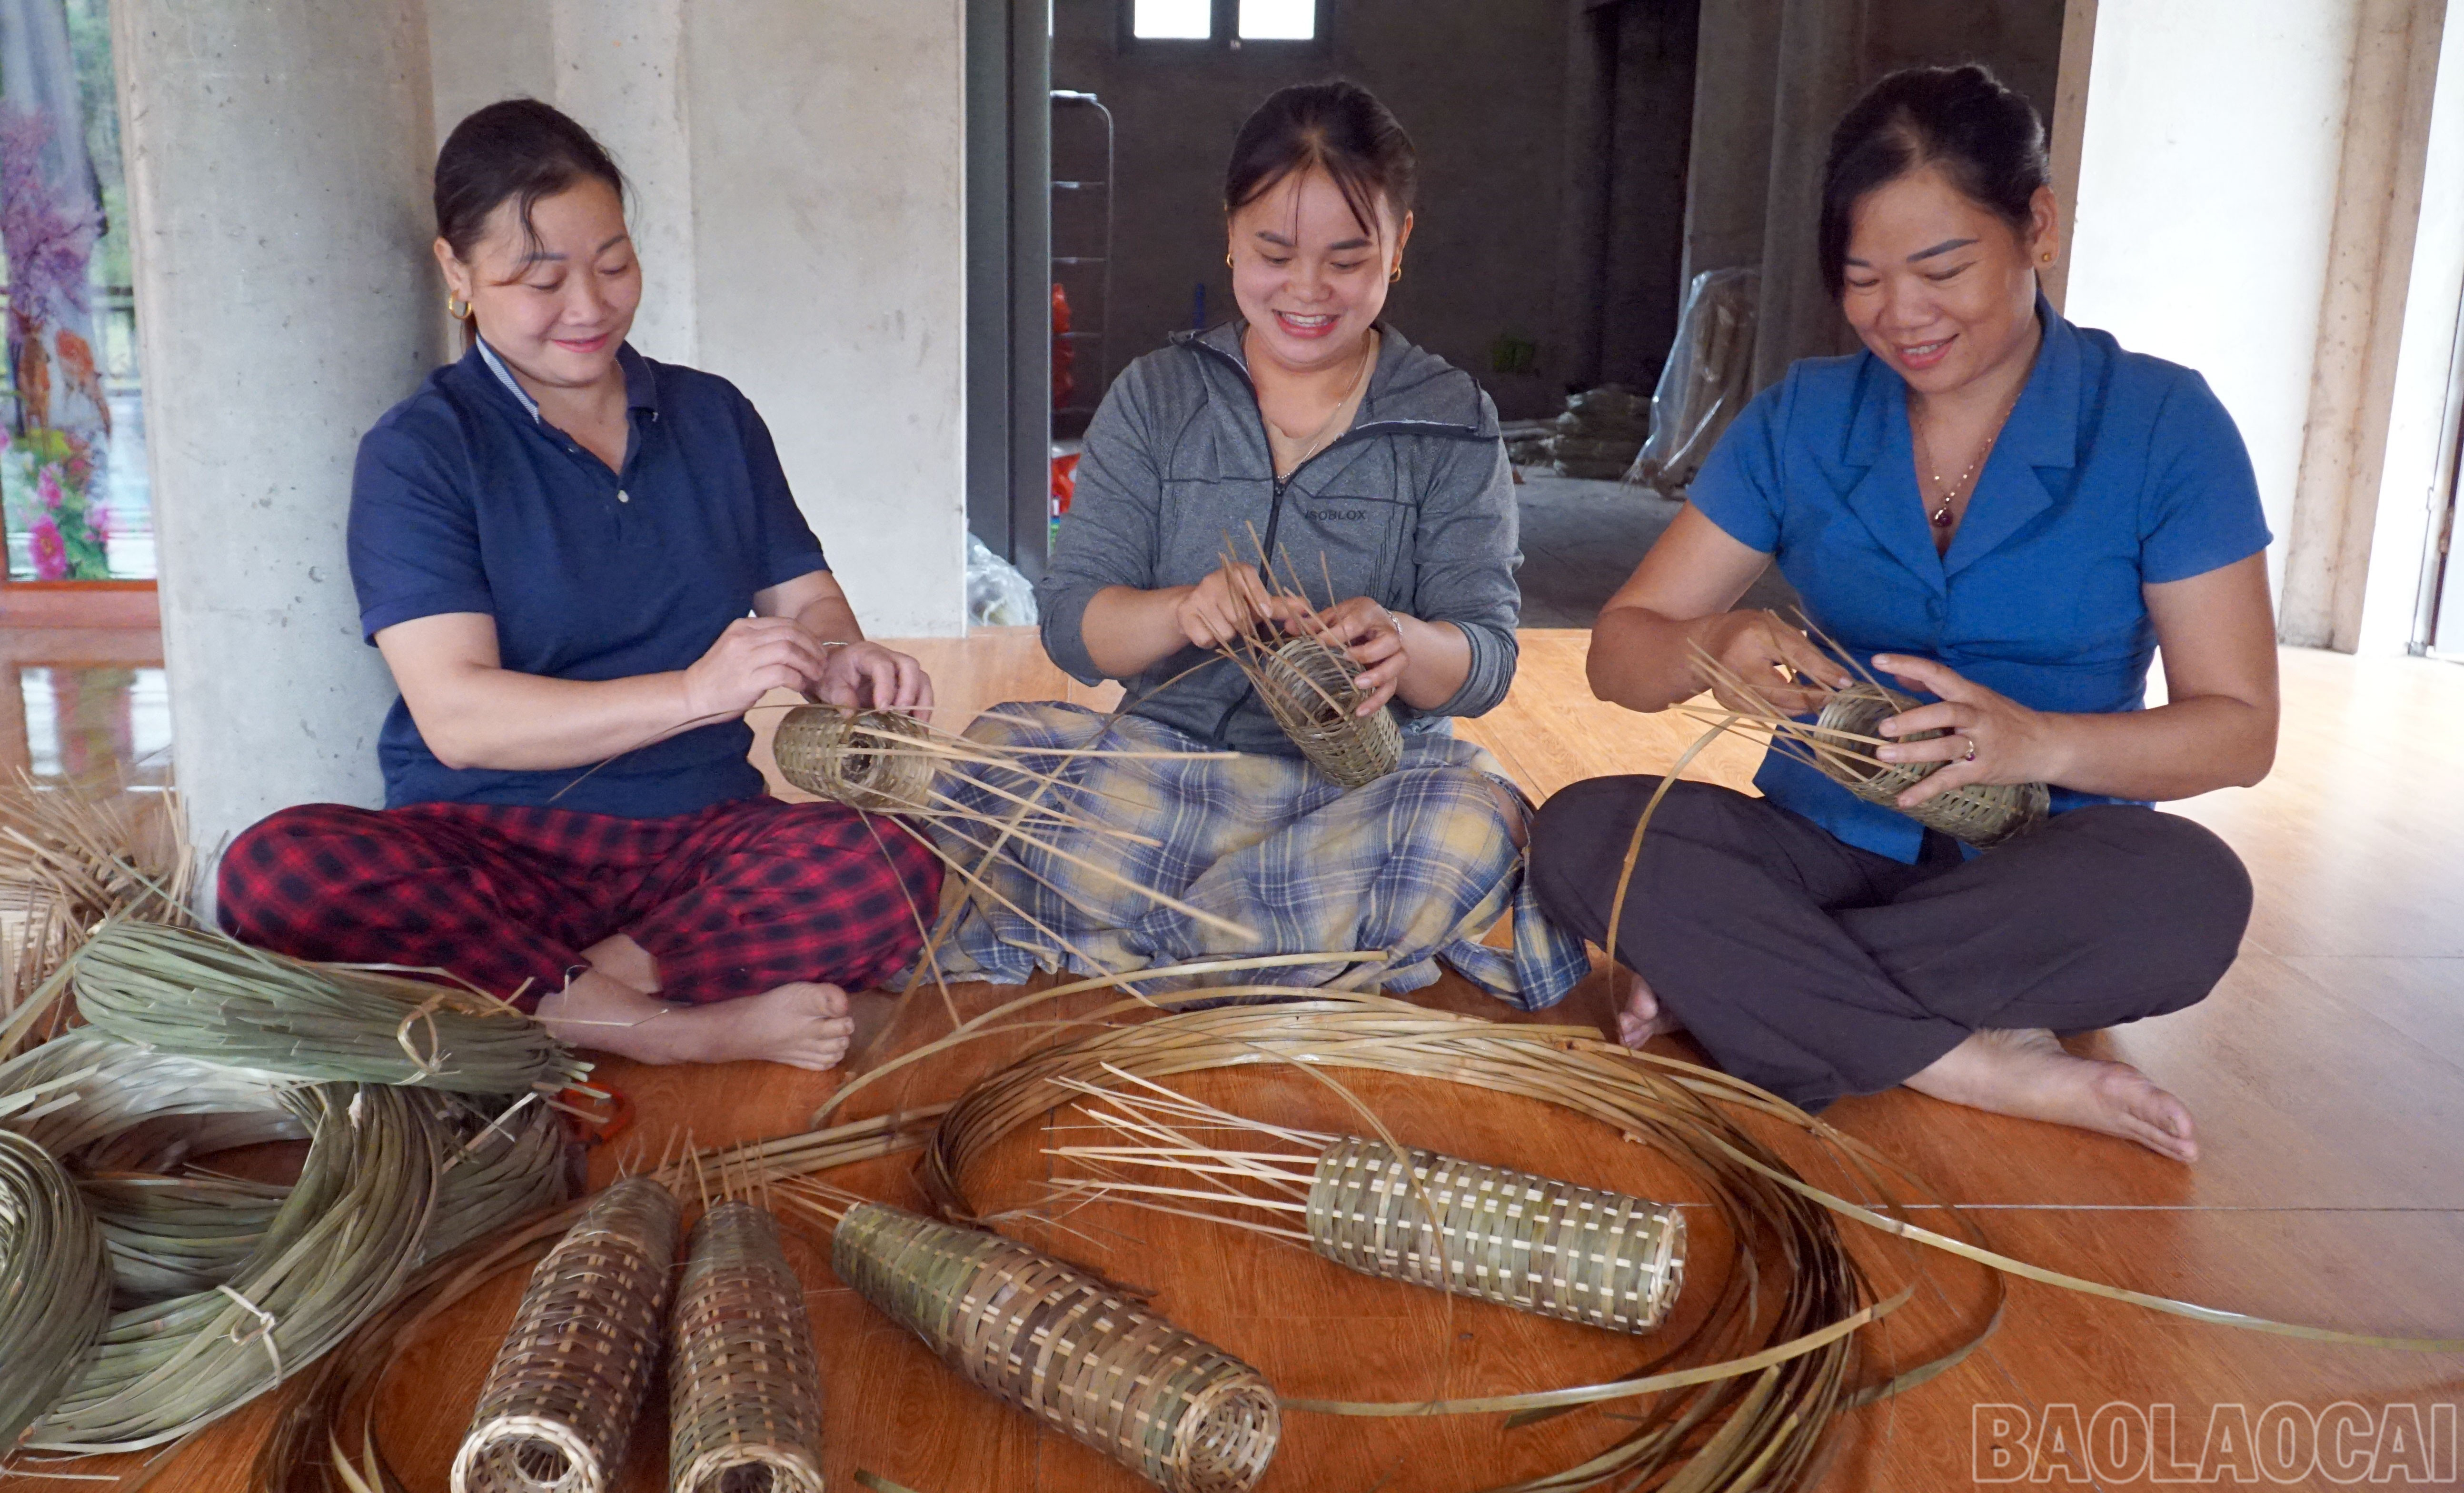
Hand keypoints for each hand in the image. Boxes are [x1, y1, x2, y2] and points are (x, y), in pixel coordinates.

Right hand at [682, 616, 828, 722]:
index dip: (808, 637)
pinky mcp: (747, 680)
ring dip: (809, 664)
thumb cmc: (719, 675)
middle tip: (822, 663)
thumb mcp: (739, 648)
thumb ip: (762, 642)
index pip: (786, 624)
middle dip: (813, 649)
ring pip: (790, 651)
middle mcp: (745, 638)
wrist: (692, 693)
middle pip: (792, 634)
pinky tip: (800, 686)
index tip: (817, 650)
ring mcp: (745, 658)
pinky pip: (783, 674)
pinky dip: (797, 680)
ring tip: (815, 675)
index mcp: (744, 627)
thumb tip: (796, 646)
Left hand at [815, 640, 934, 715]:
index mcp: (867, 653)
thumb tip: (850, 714)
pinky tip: (918, 727)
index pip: (883, 665)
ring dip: (922, 702)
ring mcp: (900, 669)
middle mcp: (889, 657)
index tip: (882, 709)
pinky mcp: (906, 682)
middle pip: (910, 666)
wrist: (836, 668)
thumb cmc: (833, 674)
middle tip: (901, 714)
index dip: (886, 687)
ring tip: (918, 725)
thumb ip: (839, 696)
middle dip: (909, 691)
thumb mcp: (828, 684)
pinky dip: (923, 709)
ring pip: (921, 678)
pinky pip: (922, 692)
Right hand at [1173, 562, 1307, 649]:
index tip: (1263, 613)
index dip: (1260, 602)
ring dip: (1227, 635)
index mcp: (1238, 571)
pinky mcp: (1186, 613)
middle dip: (1243, 626)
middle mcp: (1216, 579)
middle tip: (1237, 621)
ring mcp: (1199, 596)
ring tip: (1222, 624)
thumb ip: (1281, 606)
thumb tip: (1307, 609)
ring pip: (1225, 631)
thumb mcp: (1257, 602)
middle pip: (1240, 617)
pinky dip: (1210, 641)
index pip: (1253, 585)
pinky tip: (1208, 630)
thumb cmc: (1233, 603)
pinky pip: (1207, 639)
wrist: (1193, 606)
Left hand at [1301, 596, 1405, 715]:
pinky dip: (1377, 700)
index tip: (1318, 642)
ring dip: (1379, 676)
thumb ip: (1314, 623)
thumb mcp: (1334, 615)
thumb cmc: (1352, 619)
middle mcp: (1388, 632)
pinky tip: (1360, 712)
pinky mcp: (1393, 672)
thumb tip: (1289, 625)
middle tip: (1346, 659)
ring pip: (1398, 664)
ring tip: (1359, 685)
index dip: (1338, 633)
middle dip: (1369, 652)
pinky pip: (1391, 687)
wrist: (1376, 624)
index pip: (1357, 622)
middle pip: (1391, 642)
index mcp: (1370, 613)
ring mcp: (1394, 653)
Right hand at [1693, 610, 1851, 716]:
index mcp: (1754, 636)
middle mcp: (1738, 662)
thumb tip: (1837, 678)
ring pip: (1774, 708)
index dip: (1823, 673)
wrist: (1708, 644)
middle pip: (1784, 692)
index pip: (1796, 658)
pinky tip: (1791, 704)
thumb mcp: (1777, 629)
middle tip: (1830, 698)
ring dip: (1799, 708)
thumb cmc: (1749, 631)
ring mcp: (1728, 685)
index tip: (1845, 683)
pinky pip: (1762, 714)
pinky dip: (1781, 711)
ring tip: (1814, 702)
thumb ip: (1805, 651)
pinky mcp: (1726, 701)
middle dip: (1811, 699)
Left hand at [1872, 654, 2061, 806]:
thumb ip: (1936, 686)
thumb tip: (1900, 676)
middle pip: (1945, 712)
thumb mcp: (1975, 696)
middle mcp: (1976, 715)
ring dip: (1913, 751)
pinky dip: (1925, 790)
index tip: (1878, 661)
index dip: (1908, 665)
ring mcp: (1981, 744)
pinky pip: (1950, 779)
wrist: (2047, 745)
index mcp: (1971, 694)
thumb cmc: (2004, 718)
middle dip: (1913, 719)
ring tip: (1883, 755)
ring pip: (1946, 746)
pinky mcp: (1982, 769)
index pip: (1938, 673)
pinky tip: (1902, 799)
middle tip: (1883, 727)